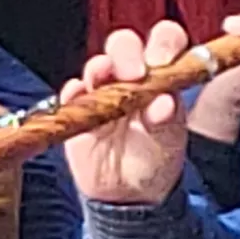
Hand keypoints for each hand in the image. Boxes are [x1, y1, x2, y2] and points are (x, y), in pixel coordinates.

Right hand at [60, 24, 197, 205]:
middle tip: (133, 73)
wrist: (127, 195)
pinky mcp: (78, 109)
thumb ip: (167, 121)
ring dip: (99, 67)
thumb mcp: (168, 144)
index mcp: (162, 78)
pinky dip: (73, 92)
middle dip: (127, 52)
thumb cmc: (155, 161)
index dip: (163, 43)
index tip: (163, 60)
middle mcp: (131, 78)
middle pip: (125, 45)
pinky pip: (71, 93)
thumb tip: (165, 102)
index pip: (164, 42)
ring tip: (100, 77)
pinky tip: (77, 98)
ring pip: (97, 65)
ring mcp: (102, 91)